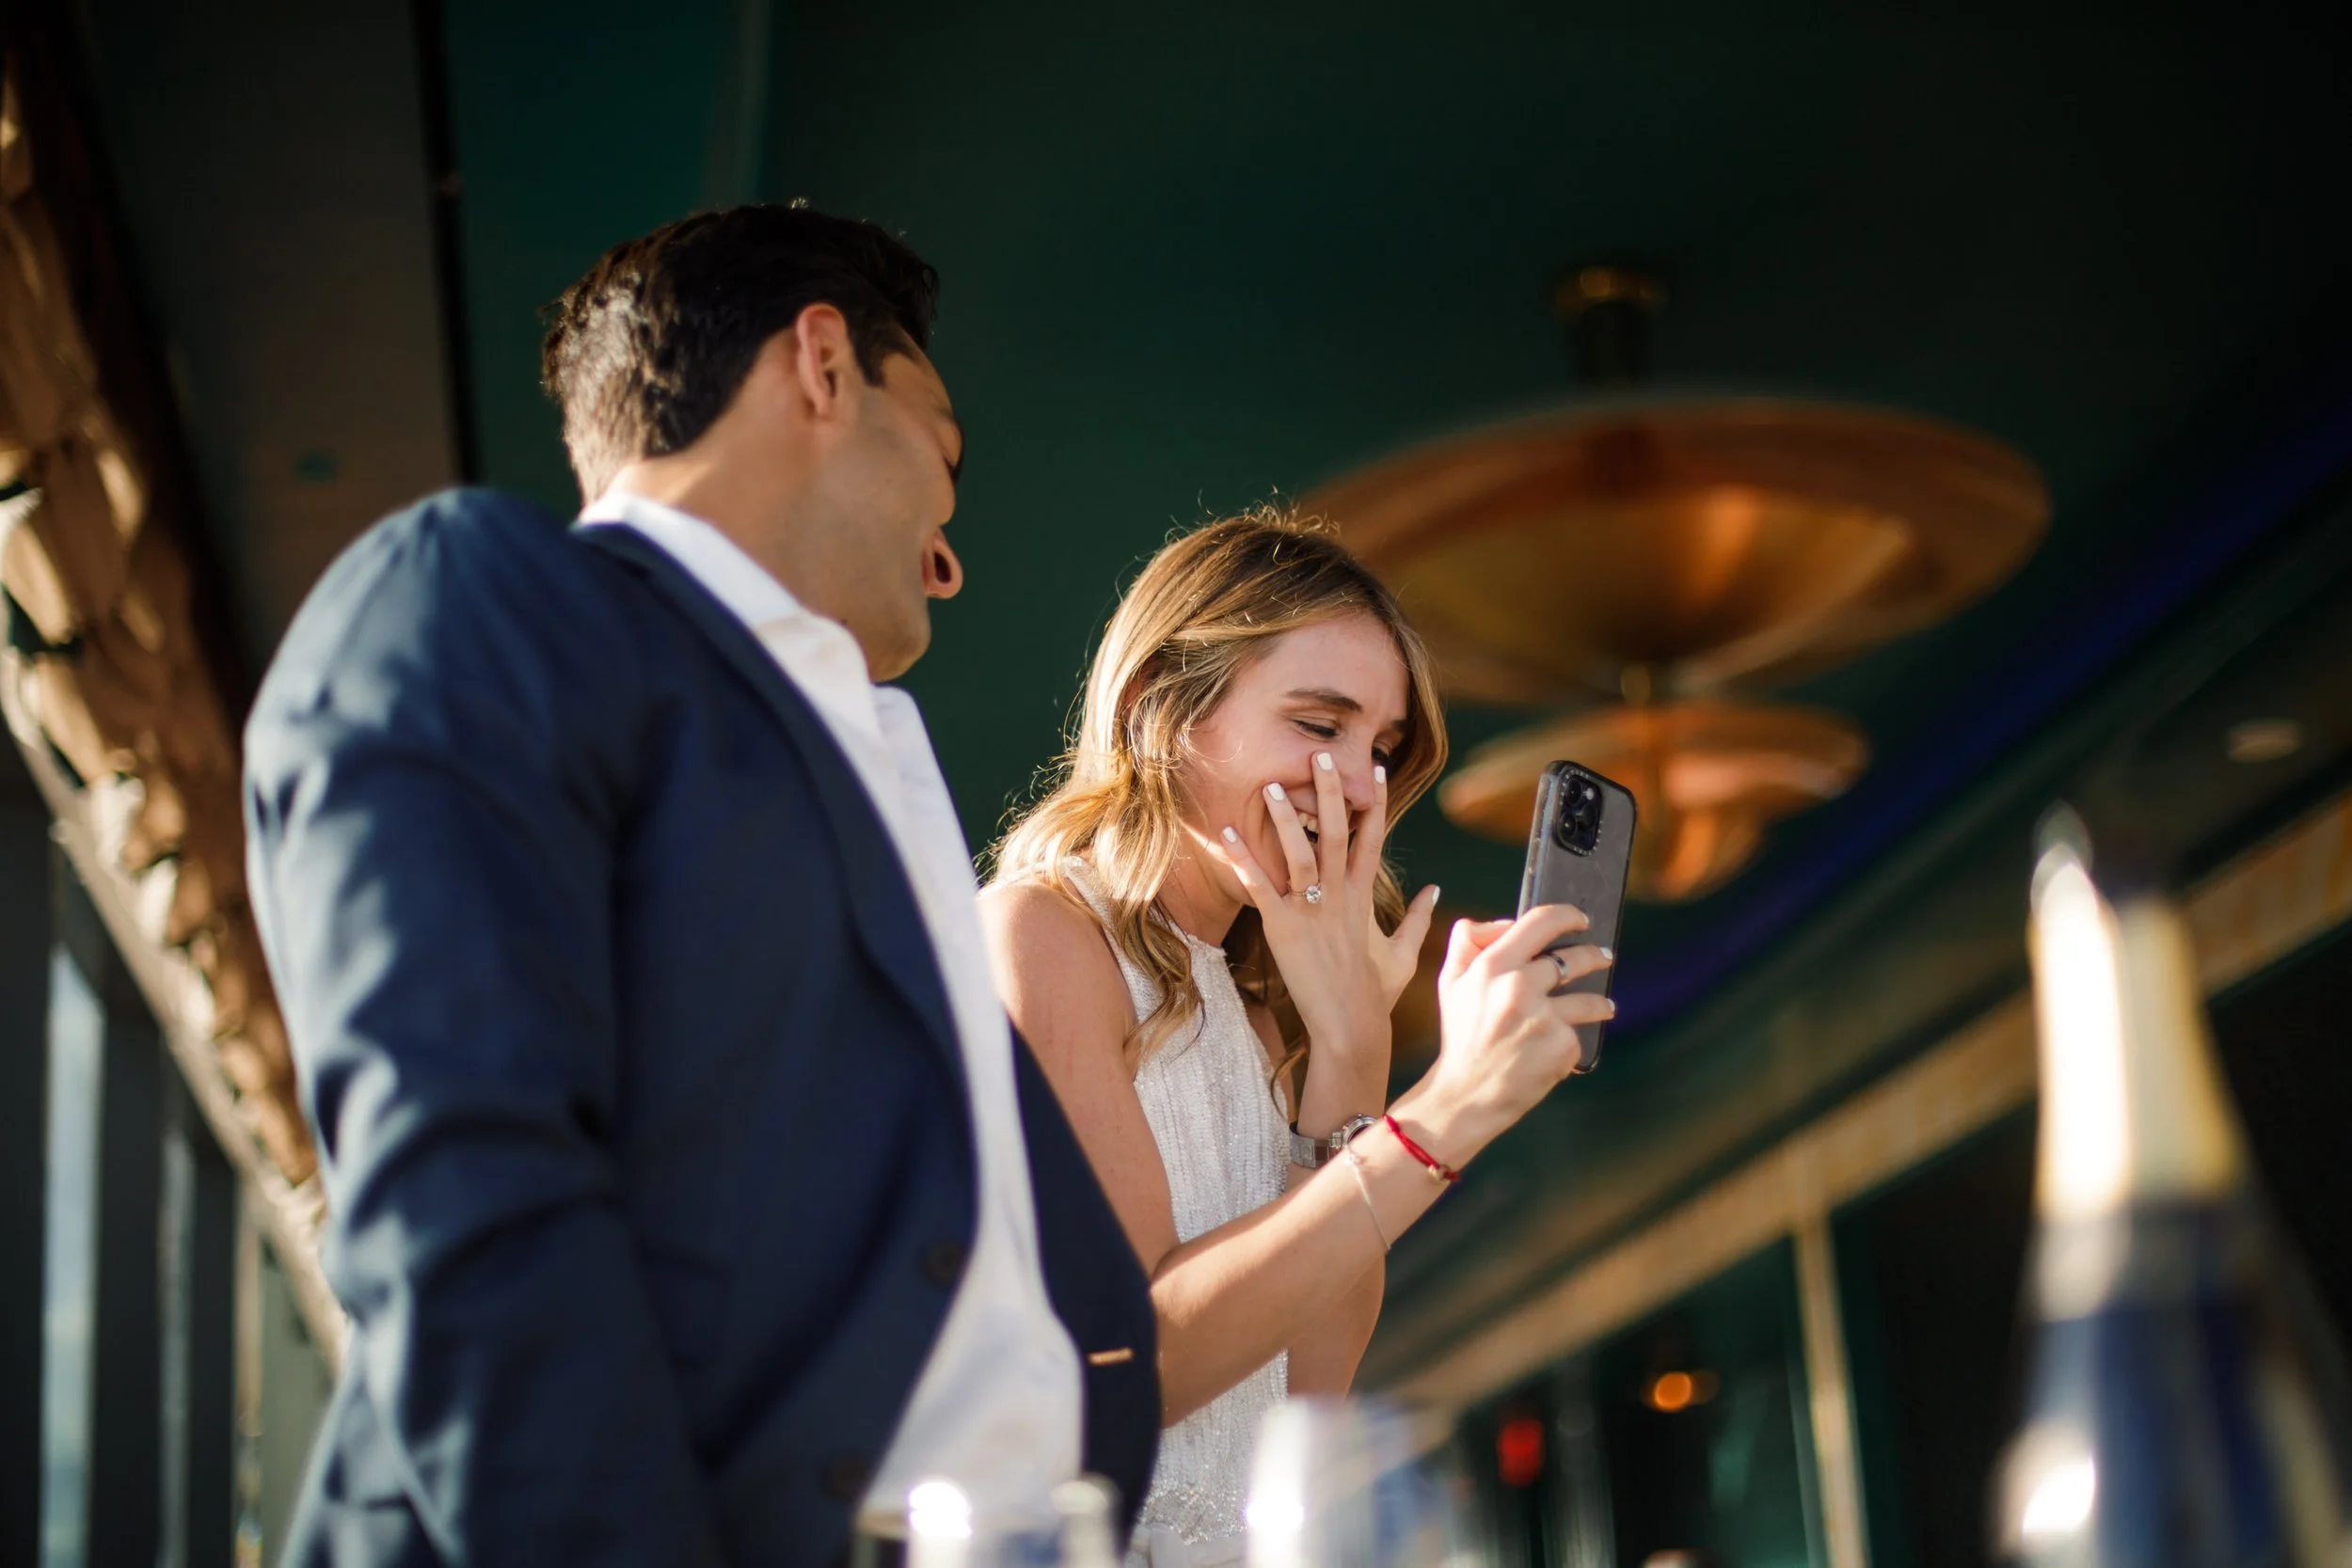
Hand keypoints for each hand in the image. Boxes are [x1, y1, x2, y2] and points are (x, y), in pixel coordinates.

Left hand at [1215, 753, 1439, 1066]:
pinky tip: (1226, 833)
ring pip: (1300, 852)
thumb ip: (1419, 918)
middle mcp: (1340, 896)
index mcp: (1365, 897)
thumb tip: (1436, 890)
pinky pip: (1260, 886)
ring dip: (1285, 816)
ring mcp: (1312, 910)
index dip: (1375, 802)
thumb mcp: (1403, 952)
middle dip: (1329, 792)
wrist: (1352, 1027)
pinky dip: (1242, 859)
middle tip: (1320, 755)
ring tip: (1270, 784)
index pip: (1374, 838)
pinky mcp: (1284, 928)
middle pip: (1338, 832)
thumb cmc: (1376, 994)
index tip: (1375, 769)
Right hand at [1395, 905, 1614, 1167]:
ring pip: (1590, 999)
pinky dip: (1574, 1040)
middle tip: (1604, 957)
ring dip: (1601, 1002)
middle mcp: (1518, 986)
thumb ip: (1469, 941)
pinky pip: (1579, 1034)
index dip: (1566, 915)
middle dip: (1595, 955)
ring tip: (1605, 1007)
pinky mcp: (1562, 1046)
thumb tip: (1508, 923)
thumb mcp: (1451, 981)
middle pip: (1573, 959)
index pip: (1539, 922)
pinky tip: (1563, 1048)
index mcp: (1491, 965)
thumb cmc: (1462, 1036)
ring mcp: (1543, 1017)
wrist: (1466, 1094)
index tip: (1581, 919)